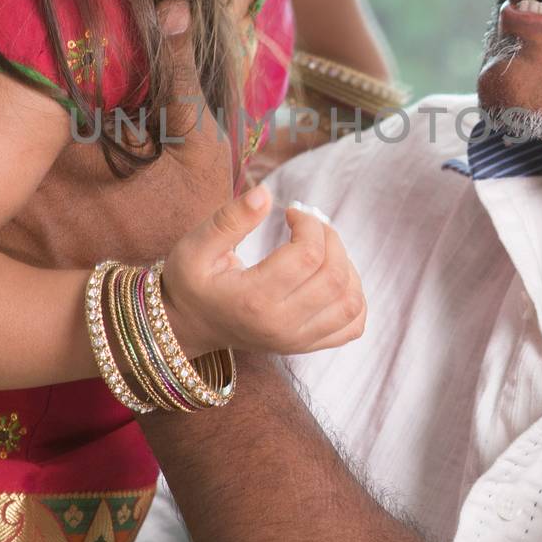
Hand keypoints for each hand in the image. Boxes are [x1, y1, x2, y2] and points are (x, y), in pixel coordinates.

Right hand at [160, 185, 365, 358]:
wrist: (187, 326)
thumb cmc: (190, 282)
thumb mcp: (195, 245)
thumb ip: (230, 219)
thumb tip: (266, 194)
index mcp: (254, 300)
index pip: (308, 255)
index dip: (309, 223)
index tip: (291, 212)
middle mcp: (280, 326)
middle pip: (335, 276)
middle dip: (330, 238)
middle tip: (308, 225)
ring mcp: (296, 341)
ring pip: (351, 301)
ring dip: (346, 265)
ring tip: (321, 249)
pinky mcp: (306, 346)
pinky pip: (353, 326)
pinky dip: (354, 298)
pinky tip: (332, 278)